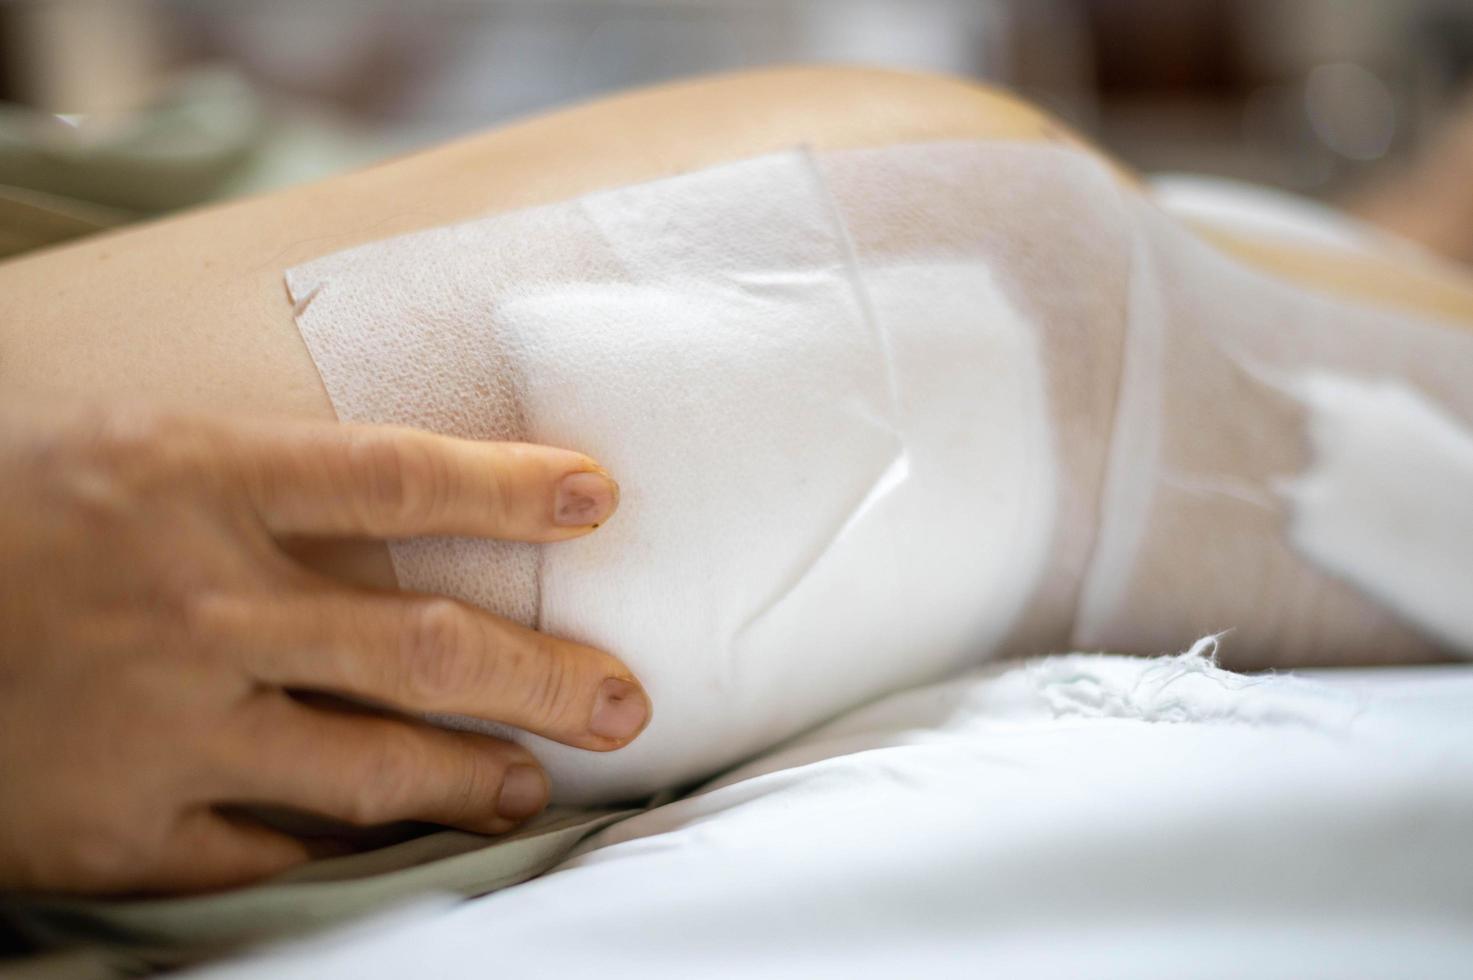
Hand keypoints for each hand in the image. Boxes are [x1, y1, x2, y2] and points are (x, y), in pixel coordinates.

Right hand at [0, 404, 648, 895]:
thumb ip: (257, 477)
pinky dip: (349, 849)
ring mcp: (164, 725)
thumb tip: (401, 493)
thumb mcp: (124, 450)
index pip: (395, 477)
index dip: (510, 486)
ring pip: (368, 764)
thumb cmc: (4, 516)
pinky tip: (402, 843)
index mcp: (192, 482)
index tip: (600, 496)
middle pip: (421, 642)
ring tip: (531, 783)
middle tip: (624, 703)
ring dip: (470, 777)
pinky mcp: (121, 828)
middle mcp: (197, 605)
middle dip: (544, 676)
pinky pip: (269, 853)